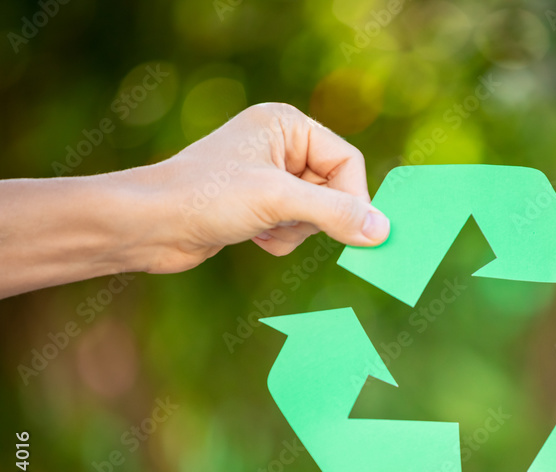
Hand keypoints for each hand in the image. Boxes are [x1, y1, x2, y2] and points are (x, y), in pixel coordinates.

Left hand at [120, 102, 389, 272]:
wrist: (149, 225)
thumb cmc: (207, 197)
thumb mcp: (279, 201)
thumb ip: (336, 213)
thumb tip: (383, 229)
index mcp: (287, 125)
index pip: (347, 161)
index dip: (352, 197)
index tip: (352, 230)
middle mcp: (281, 145)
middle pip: (335, 189)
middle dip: (315, 217)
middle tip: (286, 223)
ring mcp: (269, 176)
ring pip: (316, 213)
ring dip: (295, 231)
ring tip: (262, 229)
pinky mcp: (258, 205)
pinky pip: (295, 227)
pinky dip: (281, 239)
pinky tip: (252, 237)